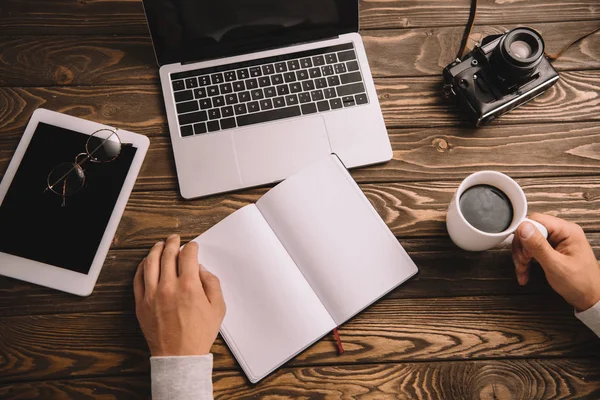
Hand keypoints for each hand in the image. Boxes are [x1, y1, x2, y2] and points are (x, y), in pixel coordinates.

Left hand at [133, 234, 225, 355]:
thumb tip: (201, 270)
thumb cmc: (198, 335)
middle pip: (168, 254)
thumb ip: (212, 284)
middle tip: (175, 239)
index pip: (188, 256)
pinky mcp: (141, 303)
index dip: (192, 247)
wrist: (179, 356)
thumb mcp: (218, 308)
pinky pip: (138, 278)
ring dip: (155, 250)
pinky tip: (146, 262)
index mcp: (189, 287)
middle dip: (173, 243)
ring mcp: (152, 295)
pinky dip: (142, 266)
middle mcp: (168, 287)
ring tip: (160, 244)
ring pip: (150, 262)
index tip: (193, 247)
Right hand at [512, 213, 599, 311]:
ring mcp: (557, 241)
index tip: (522, 252)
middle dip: (522, 249)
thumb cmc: (580, 284)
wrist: (589, 298)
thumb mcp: (555, 265)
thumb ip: (538, 245)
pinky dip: (526, 261)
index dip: (524, 235)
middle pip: (530, 231)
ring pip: (529, 242)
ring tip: (523, 270)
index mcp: (567, 231)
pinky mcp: (552, 249)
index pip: (536, 221)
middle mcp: (562, 233)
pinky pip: (532, 250)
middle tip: (522, 262)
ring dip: (522, 257)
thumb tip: (523, 227)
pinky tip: (525, 272)